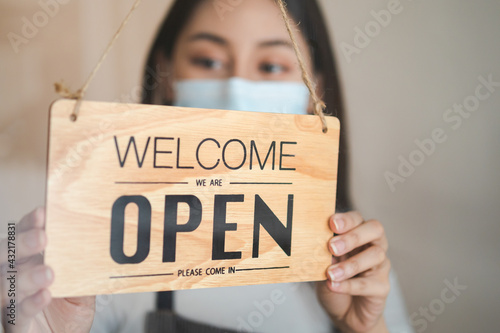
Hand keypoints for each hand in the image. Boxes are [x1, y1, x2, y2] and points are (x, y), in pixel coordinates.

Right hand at [1, 207, 95, 332]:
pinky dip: (31, 303)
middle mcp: (16, 277)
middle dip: (22, 243)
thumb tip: (99, 248)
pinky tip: (45, 295)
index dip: (30, 223)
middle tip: (43, 238)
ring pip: (5, 282)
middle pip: (7, 254)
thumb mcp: (83, 289)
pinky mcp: (15, 324)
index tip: (44, 213)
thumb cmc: (69, 314)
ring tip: (49, 272)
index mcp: (32, 261)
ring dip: (26, 275)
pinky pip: (17, 312)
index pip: (24, 235)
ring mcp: (11, 300)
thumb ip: (84, 271)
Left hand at [316, 211, 390, 332]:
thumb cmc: (334, 280)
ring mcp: (380, 266)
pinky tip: (334, 286)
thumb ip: (321, 252)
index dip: (347, 219)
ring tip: (331, 273)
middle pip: (375, 230)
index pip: (357, 218)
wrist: (344, 312)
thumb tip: (312, 241)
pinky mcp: (382, 287)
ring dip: (350, 264)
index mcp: (357, 234)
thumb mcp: (322, 263)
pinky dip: (350, 285)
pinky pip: (369, 283)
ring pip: (375, 255)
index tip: (332, 223)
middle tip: (332, 247)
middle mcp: (373, 245)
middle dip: (353, 236)